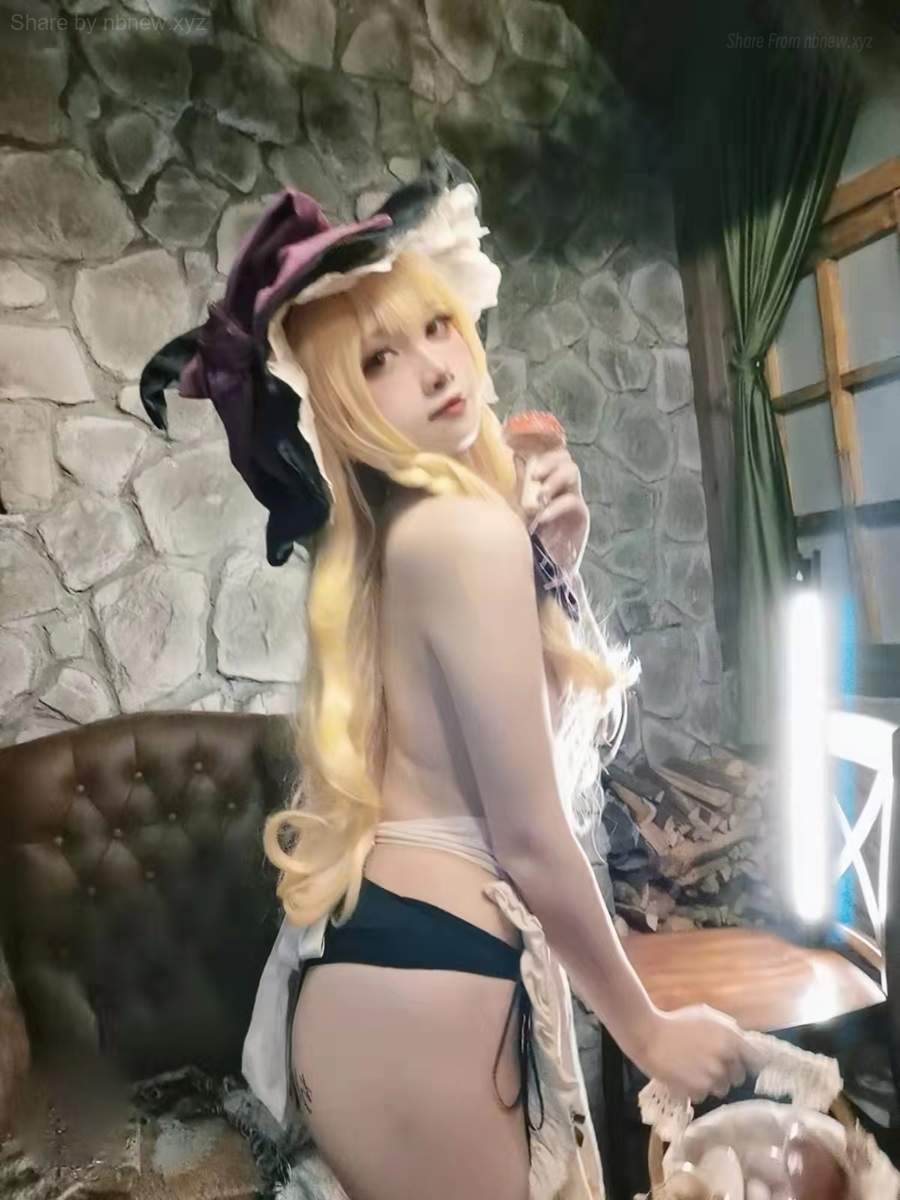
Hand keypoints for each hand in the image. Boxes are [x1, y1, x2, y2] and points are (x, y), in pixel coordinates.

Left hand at [513, 447, 588, 575]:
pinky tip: (542, 516)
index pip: (553, 454)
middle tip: (535, 475)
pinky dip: (556, 507)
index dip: (542, 451)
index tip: (523, 455)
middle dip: (550, 461)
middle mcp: (563, 486)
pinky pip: (573, 502)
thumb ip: (519, 485)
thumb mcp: (519, 507)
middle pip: (565, 458)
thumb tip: (513, 457)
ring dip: (554, 479)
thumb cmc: (529, 535)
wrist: (545, 565)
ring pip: (573, 473)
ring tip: (540, 496)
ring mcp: (574, 500)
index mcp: (549, 480)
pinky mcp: (580, 517)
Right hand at [635, 1006, 749, 1103]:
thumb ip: (728, 1029)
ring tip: (693, 1071)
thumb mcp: (705, 1016)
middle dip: (727, 1073)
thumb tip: (744, 1042)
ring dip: (711, 1083)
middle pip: (739, 1077)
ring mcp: (713, 1075)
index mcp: (730, 1037)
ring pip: (722, 1088)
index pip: (756, 1059)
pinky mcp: (699, 1089)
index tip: (745, 1066)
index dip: (751, 1063)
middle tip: (709, 1065)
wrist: (648, 1035)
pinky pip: (704, 1095)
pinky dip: (695, 1090)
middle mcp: (726, 1057)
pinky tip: (683, 1077)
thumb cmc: (676, 1022)